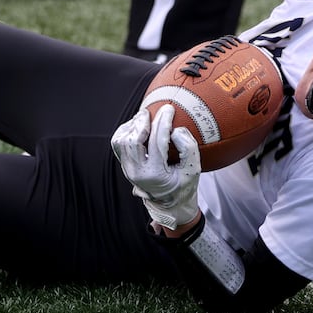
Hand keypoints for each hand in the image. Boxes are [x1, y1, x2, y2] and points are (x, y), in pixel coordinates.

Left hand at [110, 105, 200, 229]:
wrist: (168, 204)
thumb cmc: (183, 186)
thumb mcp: (194, 170)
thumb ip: (189, 149)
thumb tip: (176, 130)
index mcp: (155, 174)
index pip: (156, 142)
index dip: (163, 122)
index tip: (169, 108)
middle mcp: (137, 172)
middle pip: (132, 140)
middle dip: (142, 122)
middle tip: (152, 111)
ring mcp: (128, 169)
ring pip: (121, 141)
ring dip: (132, 126)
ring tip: (145, 118)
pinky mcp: (124, 165)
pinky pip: (118, 143)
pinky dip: (126, 131)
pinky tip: (138, 126)